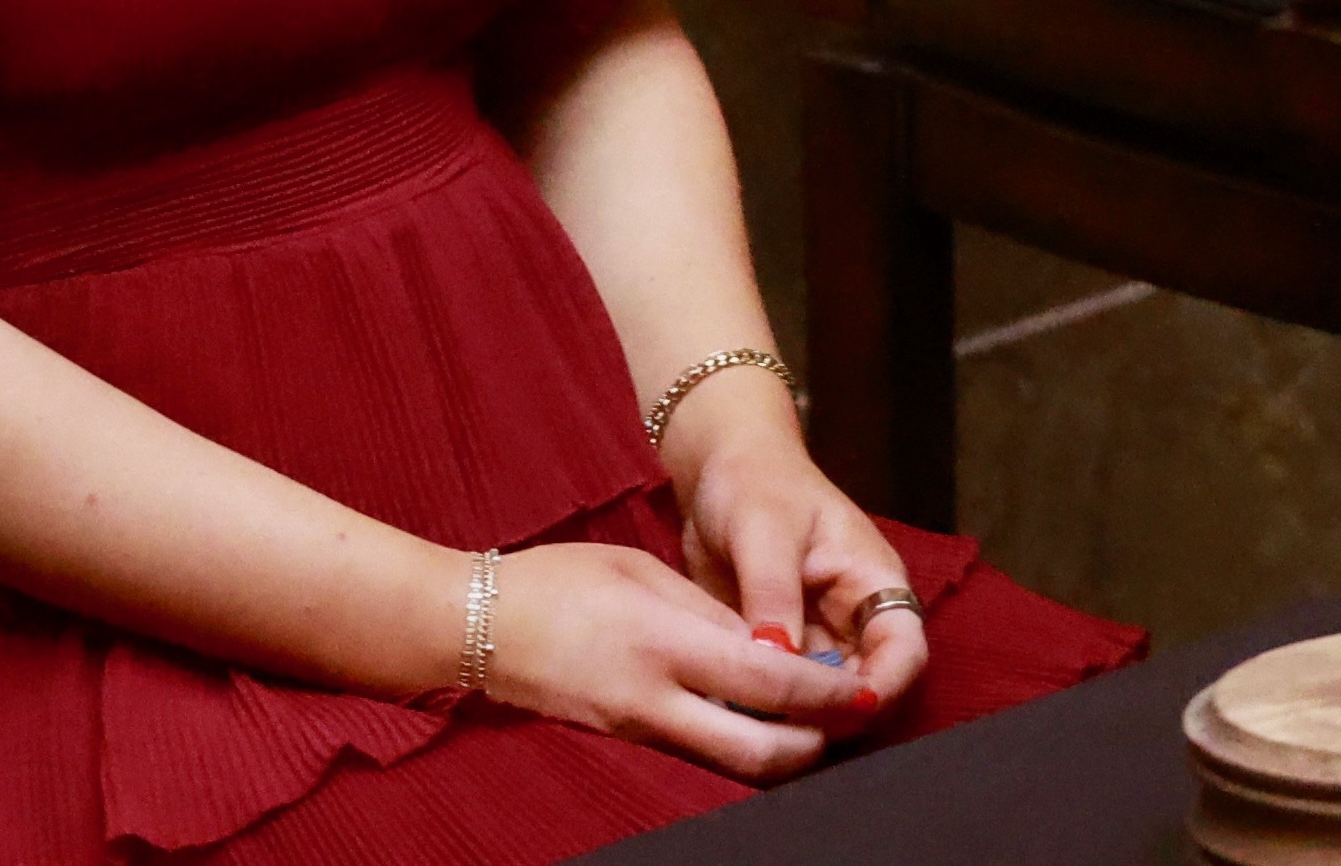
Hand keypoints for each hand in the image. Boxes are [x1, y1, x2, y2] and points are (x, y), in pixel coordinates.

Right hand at [474, 535, 861, 782]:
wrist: (473, 626)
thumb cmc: (557, 581)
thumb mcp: (643, 573)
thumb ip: (710, 614)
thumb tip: (772, 646)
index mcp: (665, 644)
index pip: (771, 683)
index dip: (828, 694)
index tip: (867, 689)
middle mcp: (654, 701)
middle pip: (761, 752)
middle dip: (819, 743)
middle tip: (854, 719)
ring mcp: (635, 731)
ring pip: (730, 766)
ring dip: (783, 753)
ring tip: (818, 723)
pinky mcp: (622, 742)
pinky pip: (695, 756)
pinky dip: (738, 747)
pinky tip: (758, 723)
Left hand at [669, 398, 928, 727]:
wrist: (718, 470)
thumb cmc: (756, 484)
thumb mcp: (764, 531)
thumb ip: (773, 595)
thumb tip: (777, 664)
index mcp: (874, 583)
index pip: (905, 651)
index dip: (884, 688)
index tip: (839, 713)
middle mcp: (855, 618)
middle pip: (868, 685)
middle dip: (835, 714)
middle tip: (783, 729)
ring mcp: (818, 637)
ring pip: (824, 697)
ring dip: (796, 715)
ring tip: (753, 723)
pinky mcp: (781, 648)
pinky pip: (784, 690)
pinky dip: (765, 705)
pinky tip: (733, 709)